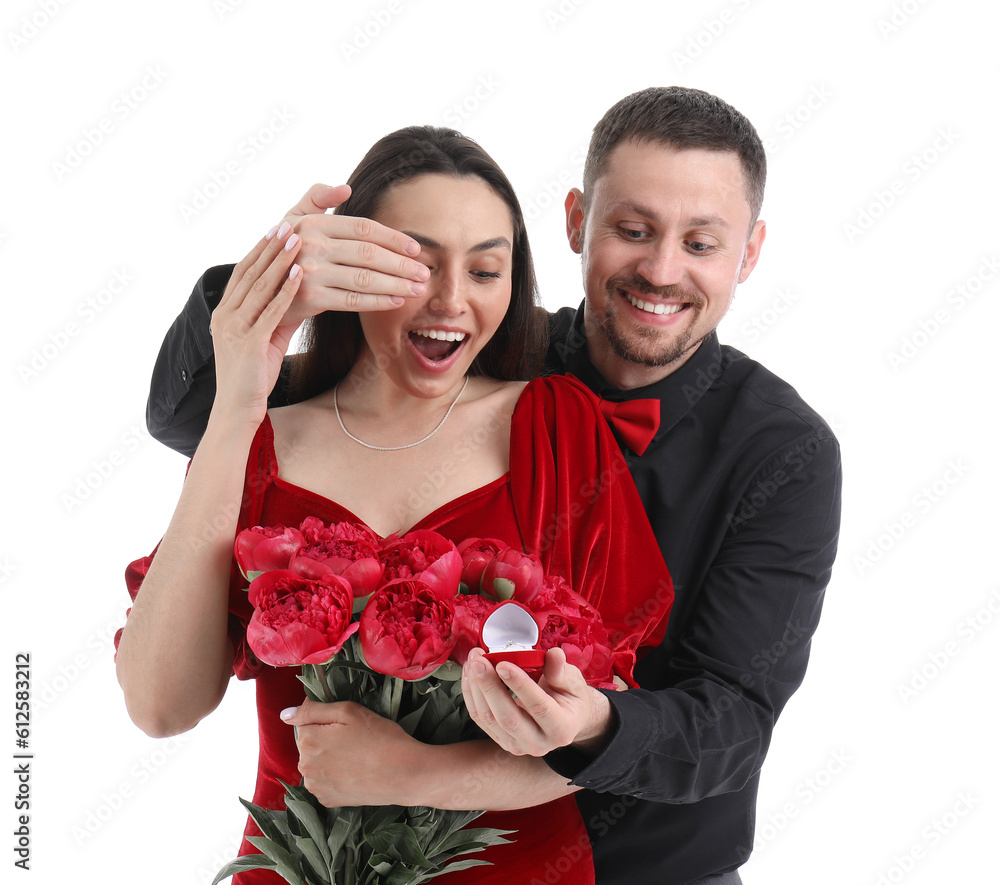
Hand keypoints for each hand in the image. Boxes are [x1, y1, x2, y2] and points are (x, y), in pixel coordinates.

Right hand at [209, 223, 302, 428]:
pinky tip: (300, 276)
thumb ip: (277, 313)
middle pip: (250, 273)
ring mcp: (235, 328)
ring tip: (296, 240)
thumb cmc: (253, 375)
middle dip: (270, 247)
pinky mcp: (249, 344)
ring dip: (279, 262)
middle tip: (288, 223)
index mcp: (226, 312)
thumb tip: (299, 290)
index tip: (277, 226)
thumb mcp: (264, 337)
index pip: (243, 271)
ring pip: (259, 287)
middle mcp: (226, 315)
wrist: (236, 409)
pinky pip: (269, 312)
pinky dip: (285, 292)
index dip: (260, 248)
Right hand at [277, 183, 430, 323]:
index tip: (416, 248)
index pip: (364, 229)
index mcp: (313, 223)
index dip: (394, 238)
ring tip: (418, 288)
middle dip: (402, 264)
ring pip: (365, 278)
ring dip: (397, 284)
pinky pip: (354, 301)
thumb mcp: (293, 219)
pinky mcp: (311, 298)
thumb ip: (317, 198)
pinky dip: (379, 301)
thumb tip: (345, 188)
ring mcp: (310, 272)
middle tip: (425, 272)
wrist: (261, 289)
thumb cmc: (285, 251)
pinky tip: (397, 300)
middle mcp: (310, 244)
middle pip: (369, 254)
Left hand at [281, 699, 420, 806]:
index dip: (326, 720)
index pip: (305, 722)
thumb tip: (285, 715)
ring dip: (329, 757)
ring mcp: (316, 787)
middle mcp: (305, 767)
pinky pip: (324, 781)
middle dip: (325, 738)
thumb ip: (313, 710)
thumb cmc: (380, 736)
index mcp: (308, 741)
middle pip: (309, 744)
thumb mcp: (348, 711)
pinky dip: (334, 775)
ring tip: (356, 756)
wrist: (405, 774)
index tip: (347, 724)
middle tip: (355, 739)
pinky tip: (354, 772)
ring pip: (316, 763)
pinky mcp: (328, 801)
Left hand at [462, 648, 615, 757]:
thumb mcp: (573, 681)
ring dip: (476, 688)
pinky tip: (470, 673)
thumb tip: (553, 655)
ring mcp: (517, 745)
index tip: (503, 663)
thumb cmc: (570, 696)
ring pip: (489, 719)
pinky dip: (472, 694)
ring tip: (474, 660)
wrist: (566, 718)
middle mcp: (539, 743)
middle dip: (490, 687)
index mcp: (562, 729)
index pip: (538, 707)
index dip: (519, 685)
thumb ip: (561, 670)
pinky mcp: (501, 740)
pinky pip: (480, 718)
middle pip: (508, 718)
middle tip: (479, 661)